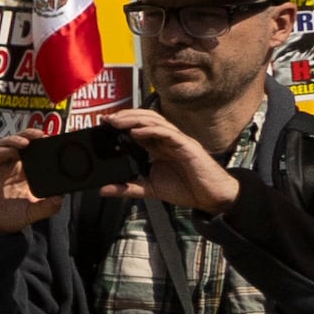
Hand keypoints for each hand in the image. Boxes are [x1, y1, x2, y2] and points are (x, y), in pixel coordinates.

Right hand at [0, 138, 62, 234]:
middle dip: (31, 136)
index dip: (42, 145)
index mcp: (24, 175)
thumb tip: (61, 197)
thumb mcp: (33, 213)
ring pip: (6, 145)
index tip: (52, 141)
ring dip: (17, 139)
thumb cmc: (8, 219)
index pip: (34, 153)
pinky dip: (3, 150)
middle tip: (42, 134)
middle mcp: (10, 168)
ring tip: (28, 141)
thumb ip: (48, 206)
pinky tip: (12, 151)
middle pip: (21, 144)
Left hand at [111, 107, 243, 217]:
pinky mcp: (187, 146)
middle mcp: (168, 140)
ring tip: (117, 121)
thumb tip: (103, 190)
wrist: (211, 197)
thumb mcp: (150, 189)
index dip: (121, 123)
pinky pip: (169, 133)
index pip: (138, 128)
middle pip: (145, 119)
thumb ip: (127, 188)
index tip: (102, 124)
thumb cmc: (187, 189)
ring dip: (134, 118)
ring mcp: (178, 141)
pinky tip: (137, 131)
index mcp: (159, 147)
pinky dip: (152, 130)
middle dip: (125, 116)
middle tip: (106, 119)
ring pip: (156, 121)